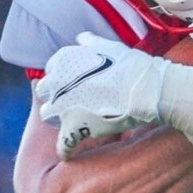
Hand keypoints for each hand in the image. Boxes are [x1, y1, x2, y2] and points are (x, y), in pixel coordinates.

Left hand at [36, 33, 167, 158]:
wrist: (145, 89)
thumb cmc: (131, 66)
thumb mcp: (109, 46)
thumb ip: (90, 43)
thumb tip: (81, 39)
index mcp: (63, 59)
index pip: (53, 70)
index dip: (64, 78)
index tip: (75, 84)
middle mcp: (56, 81)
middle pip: (46, 92)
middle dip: (57, 96)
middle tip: (74, 103)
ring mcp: (62, 105)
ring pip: (48, 114)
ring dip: (58, 118)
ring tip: (72, 123)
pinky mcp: (73, 128)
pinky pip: (63, 144)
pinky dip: (65, 149)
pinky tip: (69, 153)